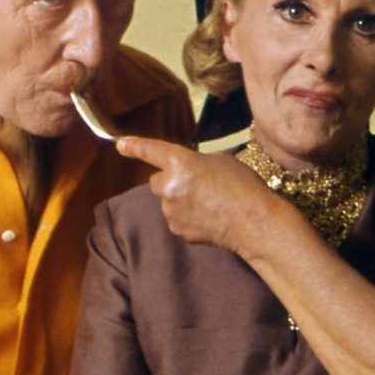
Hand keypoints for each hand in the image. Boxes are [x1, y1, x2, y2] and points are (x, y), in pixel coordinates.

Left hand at [116, 135, 281, 254]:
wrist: (253, 221)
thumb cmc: (243, 186)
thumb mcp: (223, 160)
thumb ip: (199, 162)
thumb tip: (194, 168)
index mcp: (180, 162)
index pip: (151, 151)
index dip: (134, 146)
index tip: (120, 144)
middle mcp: (169, 185)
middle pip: (157, 181)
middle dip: (169, 182)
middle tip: (194, 185)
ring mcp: (171, 210)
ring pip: (167, 202)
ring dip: (180, 201)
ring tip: (209, 204)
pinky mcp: (177, 230)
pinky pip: (176, 220)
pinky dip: (187, 219)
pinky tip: (209, 218)